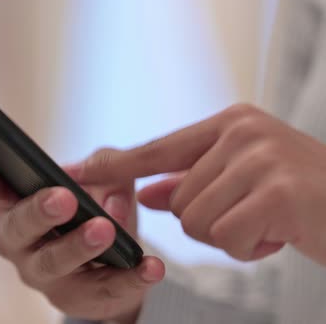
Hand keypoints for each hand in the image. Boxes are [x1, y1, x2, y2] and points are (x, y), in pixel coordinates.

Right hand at [0, 126, 164, 322]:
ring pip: (52, 262)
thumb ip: (104, 167)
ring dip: (78, 245)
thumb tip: (110, 191)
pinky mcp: (78, 298)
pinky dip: (129, 277)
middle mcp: (16, 239)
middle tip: (62, 197)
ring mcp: (42, 272)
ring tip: (104, 229)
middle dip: (38, 211)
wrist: (106, 267)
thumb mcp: (95, 179)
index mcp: (10, 201)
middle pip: (16, 226)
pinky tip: (150, 266)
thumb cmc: (86, 212)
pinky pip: (104, 289)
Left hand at [76, 104, 325, 265]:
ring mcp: (261, 157)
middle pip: (177, 199)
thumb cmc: (300, 197)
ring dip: (230, 235)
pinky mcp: (278, 191)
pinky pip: (226, 237)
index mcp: (229, 123)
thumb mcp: (241, 180)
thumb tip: (142, 193)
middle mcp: (242, 131)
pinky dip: (250, 249)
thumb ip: (189, 183)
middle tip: (254, 213)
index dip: (111, 164)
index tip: (71, 171)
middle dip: (210, 220)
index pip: (155, 148)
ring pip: (196, 220)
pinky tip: (280, 235)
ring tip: (269, 221)